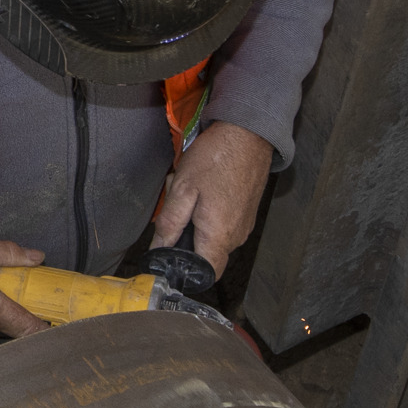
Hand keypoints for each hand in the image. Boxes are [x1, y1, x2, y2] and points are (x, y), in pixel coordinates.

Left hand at [151, 121, 273, 274]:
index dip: (184, 269)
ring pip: (212, 238)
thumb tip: (158, 248)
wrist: (248, 134)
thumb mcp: (182, 188)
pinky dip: (208, 213)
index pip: (203, 274)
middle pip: (205, 255)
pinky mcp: (246, 214)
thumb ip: (169, 223)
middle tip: (178, 208)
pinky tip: (204, 190)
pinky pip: (222, 225)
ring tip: (191, 193)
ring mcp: (244, 226)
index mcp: (218, 235)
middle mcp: (235, 236)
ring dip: (196, 221)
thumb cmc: (217, 157)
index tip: (169, 255)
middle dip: (185, 237)